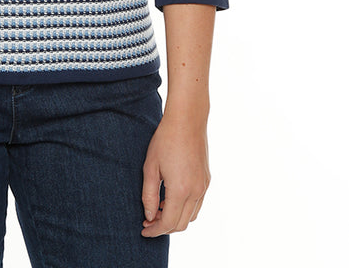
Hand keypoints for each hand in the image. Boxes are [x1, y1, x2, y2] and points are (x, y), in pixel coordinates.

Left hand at [140, 109, 210, 236]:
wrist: (187, 120)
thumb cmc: (165, 140)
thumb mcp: (150, 167)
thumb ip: (148, 194)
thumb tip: (149, 214)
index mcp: (180, 190)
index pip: (168, 223)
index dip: (154, 230)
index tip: (143, 228)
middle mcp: (196, 192)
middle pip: (180, 224)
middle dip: (163, 227)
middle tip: (148, 220)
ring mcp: (204, 187)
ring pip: (190, 217)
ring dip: (174, 218)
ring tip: (157, 208)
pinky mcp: (206, 180)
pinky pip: (197, 205)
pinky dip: (184, 209)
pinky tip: (170, 198)